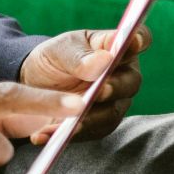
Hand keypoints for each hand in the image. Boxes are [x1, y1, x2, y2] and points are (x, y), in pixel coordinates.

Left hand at [18, 27, 151, 142]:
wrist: (33, 84)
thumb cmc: (54, 59)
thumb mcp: (59, 50)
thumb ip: (79, 56)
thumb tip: (104, 61)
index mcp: (117, 49)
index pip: (139, 39)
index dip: (140, 39)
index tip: (133, 41)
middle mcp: (123, 77)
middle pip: (130, 83)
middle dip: (115, 87)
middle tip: (100, 90)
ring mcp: (114, 103)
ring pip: (111, 112)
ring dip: (91, 117)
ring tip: (70, 121)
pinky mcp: (99, 125)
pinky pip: (90, 131)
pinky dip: (70, 133)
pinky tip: (47, 134)